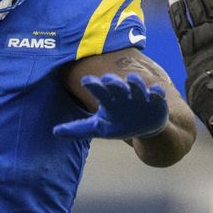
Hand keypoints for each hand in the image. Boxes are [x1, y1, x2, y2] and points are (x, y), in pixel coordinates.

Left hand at [53, 73, 167, 139]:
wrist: (145, 127)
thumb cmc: (119, 124)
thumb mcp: (99, 129)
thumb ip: (78, 129)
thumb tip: (55, 132)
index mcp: (108, 100)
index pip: (98, 89)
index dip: (93, 85)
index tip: (85, 81)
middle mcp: (123, 94)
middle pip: (117, 85)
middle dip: (113, 82)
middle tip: (108, 80)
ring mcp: (140, 96)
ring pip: (137, 85)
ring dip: (134, 83)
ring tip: (131, 82)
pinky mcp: (156, 100)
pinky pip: (157, 94)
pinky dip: (156, 93)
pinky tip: (154, 93)